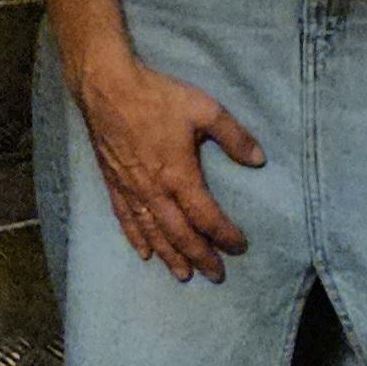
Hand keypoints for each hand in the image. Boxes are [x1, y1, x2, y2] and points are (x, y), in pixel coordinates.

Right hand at [72, 48, 264, 282]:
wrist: (108, 90)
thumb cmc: (159, 98)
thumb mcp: (206, 110)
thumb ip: (234, 136)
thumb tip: (258, 159)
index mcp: (178, 175)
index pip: (206, 215)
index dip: (224, 234)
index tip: (239, 247)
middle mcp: (153, 190)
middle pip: (179, 233)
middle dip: (199, 256)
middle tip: (216, 275)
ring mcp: (130, 189)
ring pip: (152, 232)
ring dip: (169, 255)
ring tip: (183, 274)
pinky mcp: (113, 183)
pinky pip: (126, 219)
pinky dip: (137, 239)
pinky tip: (144, 252)